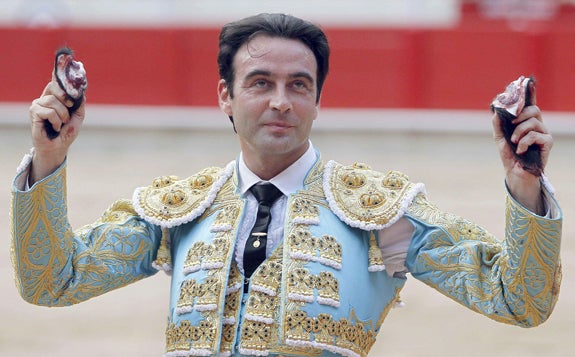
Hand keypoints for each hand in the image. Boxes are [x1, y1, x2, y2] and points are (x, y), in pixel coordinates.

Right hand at [28, 72, 85, 183]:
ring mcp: (38, 104)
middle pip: (56, 87)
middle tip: (69, 107)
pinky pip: (49, 111)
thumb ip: (79, 103)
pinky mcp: (34, 112)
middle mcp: (45, 97)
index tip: (68, 59)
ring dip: (63, 115)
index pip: (57, 81)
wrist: (58, 147)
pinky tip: (55, 126)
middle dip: (66, 97)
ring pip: (54, 100)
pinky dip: (56, 120)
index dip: (61, 71)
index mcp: (56, 96)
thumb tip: (81, 91)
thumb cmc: (67, 132)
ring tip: (62, 123)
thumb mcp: (78, 116)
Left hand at [492, 84, 552, 213]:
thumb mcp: (499, 137)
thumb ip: (498, 124)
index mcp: (526, 121)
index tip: (527, 80)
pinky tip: (521, 150)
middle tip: (512, 123)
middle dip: (520, 114)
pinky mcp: (547, 142)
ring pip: (533, 121)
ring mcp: (544, 132)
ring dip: (520, 132)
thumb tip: (496, 111)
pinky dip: (525, 142)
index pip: (529, 103)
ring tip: (514, 142)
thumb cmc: (509, 153)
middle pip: (533, 109)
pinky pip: (536, 135)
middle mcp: (537, 124)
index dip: (530, 92)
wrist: (515, 172)